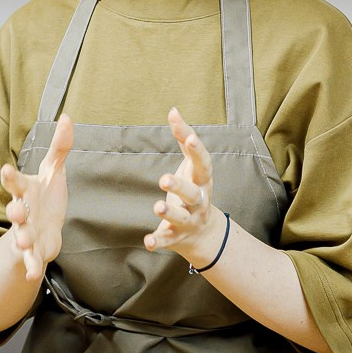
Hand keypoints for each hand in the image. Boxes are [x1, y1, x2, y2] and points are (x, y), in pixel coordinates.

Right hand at [0, 114, 73, 282]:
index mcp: (26, 191)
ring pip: (22, 236)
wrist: (42, 230)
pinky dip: (31, 268)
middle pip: (15, 211)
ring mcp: (26, 233)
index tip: (5, 169)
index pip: (16, 182)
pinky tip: (32, 276)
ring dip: (23, 239)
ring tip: (24, 241)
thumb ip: (59, 148)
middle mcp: (22, 212)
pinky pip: (31, 261)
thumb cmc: (45, 198)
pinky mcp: (34, 252)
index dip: (11, 177)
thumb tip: (68, 117)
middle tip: (14, 210)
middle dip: (14, 211)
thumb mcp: (52, 172)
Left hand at [144, 108, 223, 264]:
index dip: (197, 151)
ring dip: (169, 213)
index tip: (190, 137)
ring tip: (157, 206)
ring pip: (180, 218)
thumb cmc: (194, 190)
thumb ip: (183, 139)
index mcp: (202, 181)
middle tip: (164, 179)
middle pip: (192, 194)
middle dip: (180, 186)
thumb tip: (173, 111)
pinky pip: (167, 240)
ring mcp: (188, 221)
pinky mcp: (176, 237)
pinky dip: (158, 242)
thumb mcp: (192, 166)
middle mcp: (198, 202)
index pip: (202, 164)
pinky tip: (147, 241)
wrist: (204, 234)